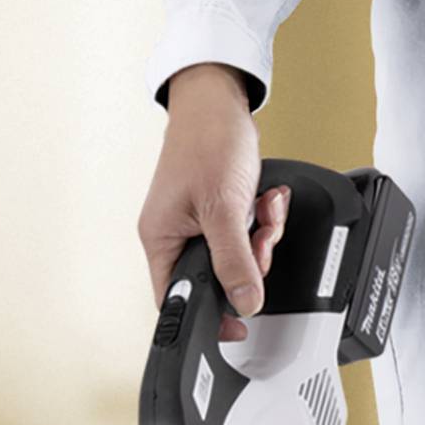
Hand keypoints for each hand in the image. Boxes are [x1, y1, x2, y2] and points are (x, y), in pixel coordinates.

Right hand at [139, 64, 288, 343]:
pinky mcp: (218, 211)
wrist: (218, 100)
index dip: (208, 317)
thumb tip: (245, 302)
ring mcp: (197, 223)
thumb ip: (235, 261)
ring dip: (259, 240)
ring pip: (236, 259)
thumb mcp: (223, 209)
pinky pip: (244, 235)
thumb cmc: (206, 141)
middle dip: (247, 264)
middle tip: (258, 243)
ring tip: (262, 212)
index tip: (237, 324)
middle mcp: (174, 235)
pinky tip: (264, 202)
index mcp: (160, 240)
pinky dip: (261, 221)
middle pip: (216, 281)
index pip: (178, 299)